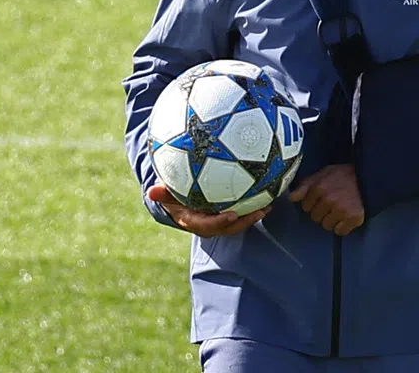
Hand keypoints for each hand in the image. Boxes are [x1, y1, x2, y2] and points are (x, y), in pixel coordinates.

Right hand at [147, 184, 269, 236]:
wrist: (176, 201)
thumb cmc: (171, 194)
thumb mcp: (166, 193)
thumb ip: (162, 193)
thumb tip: (151, 191)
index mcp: (193, 221)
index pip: (207, 225)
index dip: (220, 222)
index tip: (232, 214)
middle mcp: (207, 225)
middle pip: (228, 227)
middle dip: (244, 222)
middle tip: (259, 211)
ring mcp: (218, 221)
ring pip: (236, 223)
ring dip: (252, 216)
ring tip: (268, 206)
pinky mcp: (225, 215)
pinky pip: (240, 213)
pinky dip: (251, 208)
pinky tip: (266, 196)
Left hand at [289, 164, 364, 235]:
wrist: (368, 177)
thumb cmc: (344, 175)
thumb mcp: (324, 173)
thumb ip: (306, 185)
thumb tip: (292, 197)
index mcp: (319, 188)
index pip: (306, 207)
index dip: (313, 203)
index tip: (322, 199)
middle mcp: (328, 200)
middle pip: (315, 218)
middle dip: (321, 212)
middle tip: (333, 203)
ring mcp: (341, 210)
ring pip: (326, 226)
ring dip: (332, 220)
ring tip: (340, 209)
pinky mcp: (353, 218)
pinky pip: (340, 231)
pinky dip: (343, 226)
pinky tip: (347, 216)